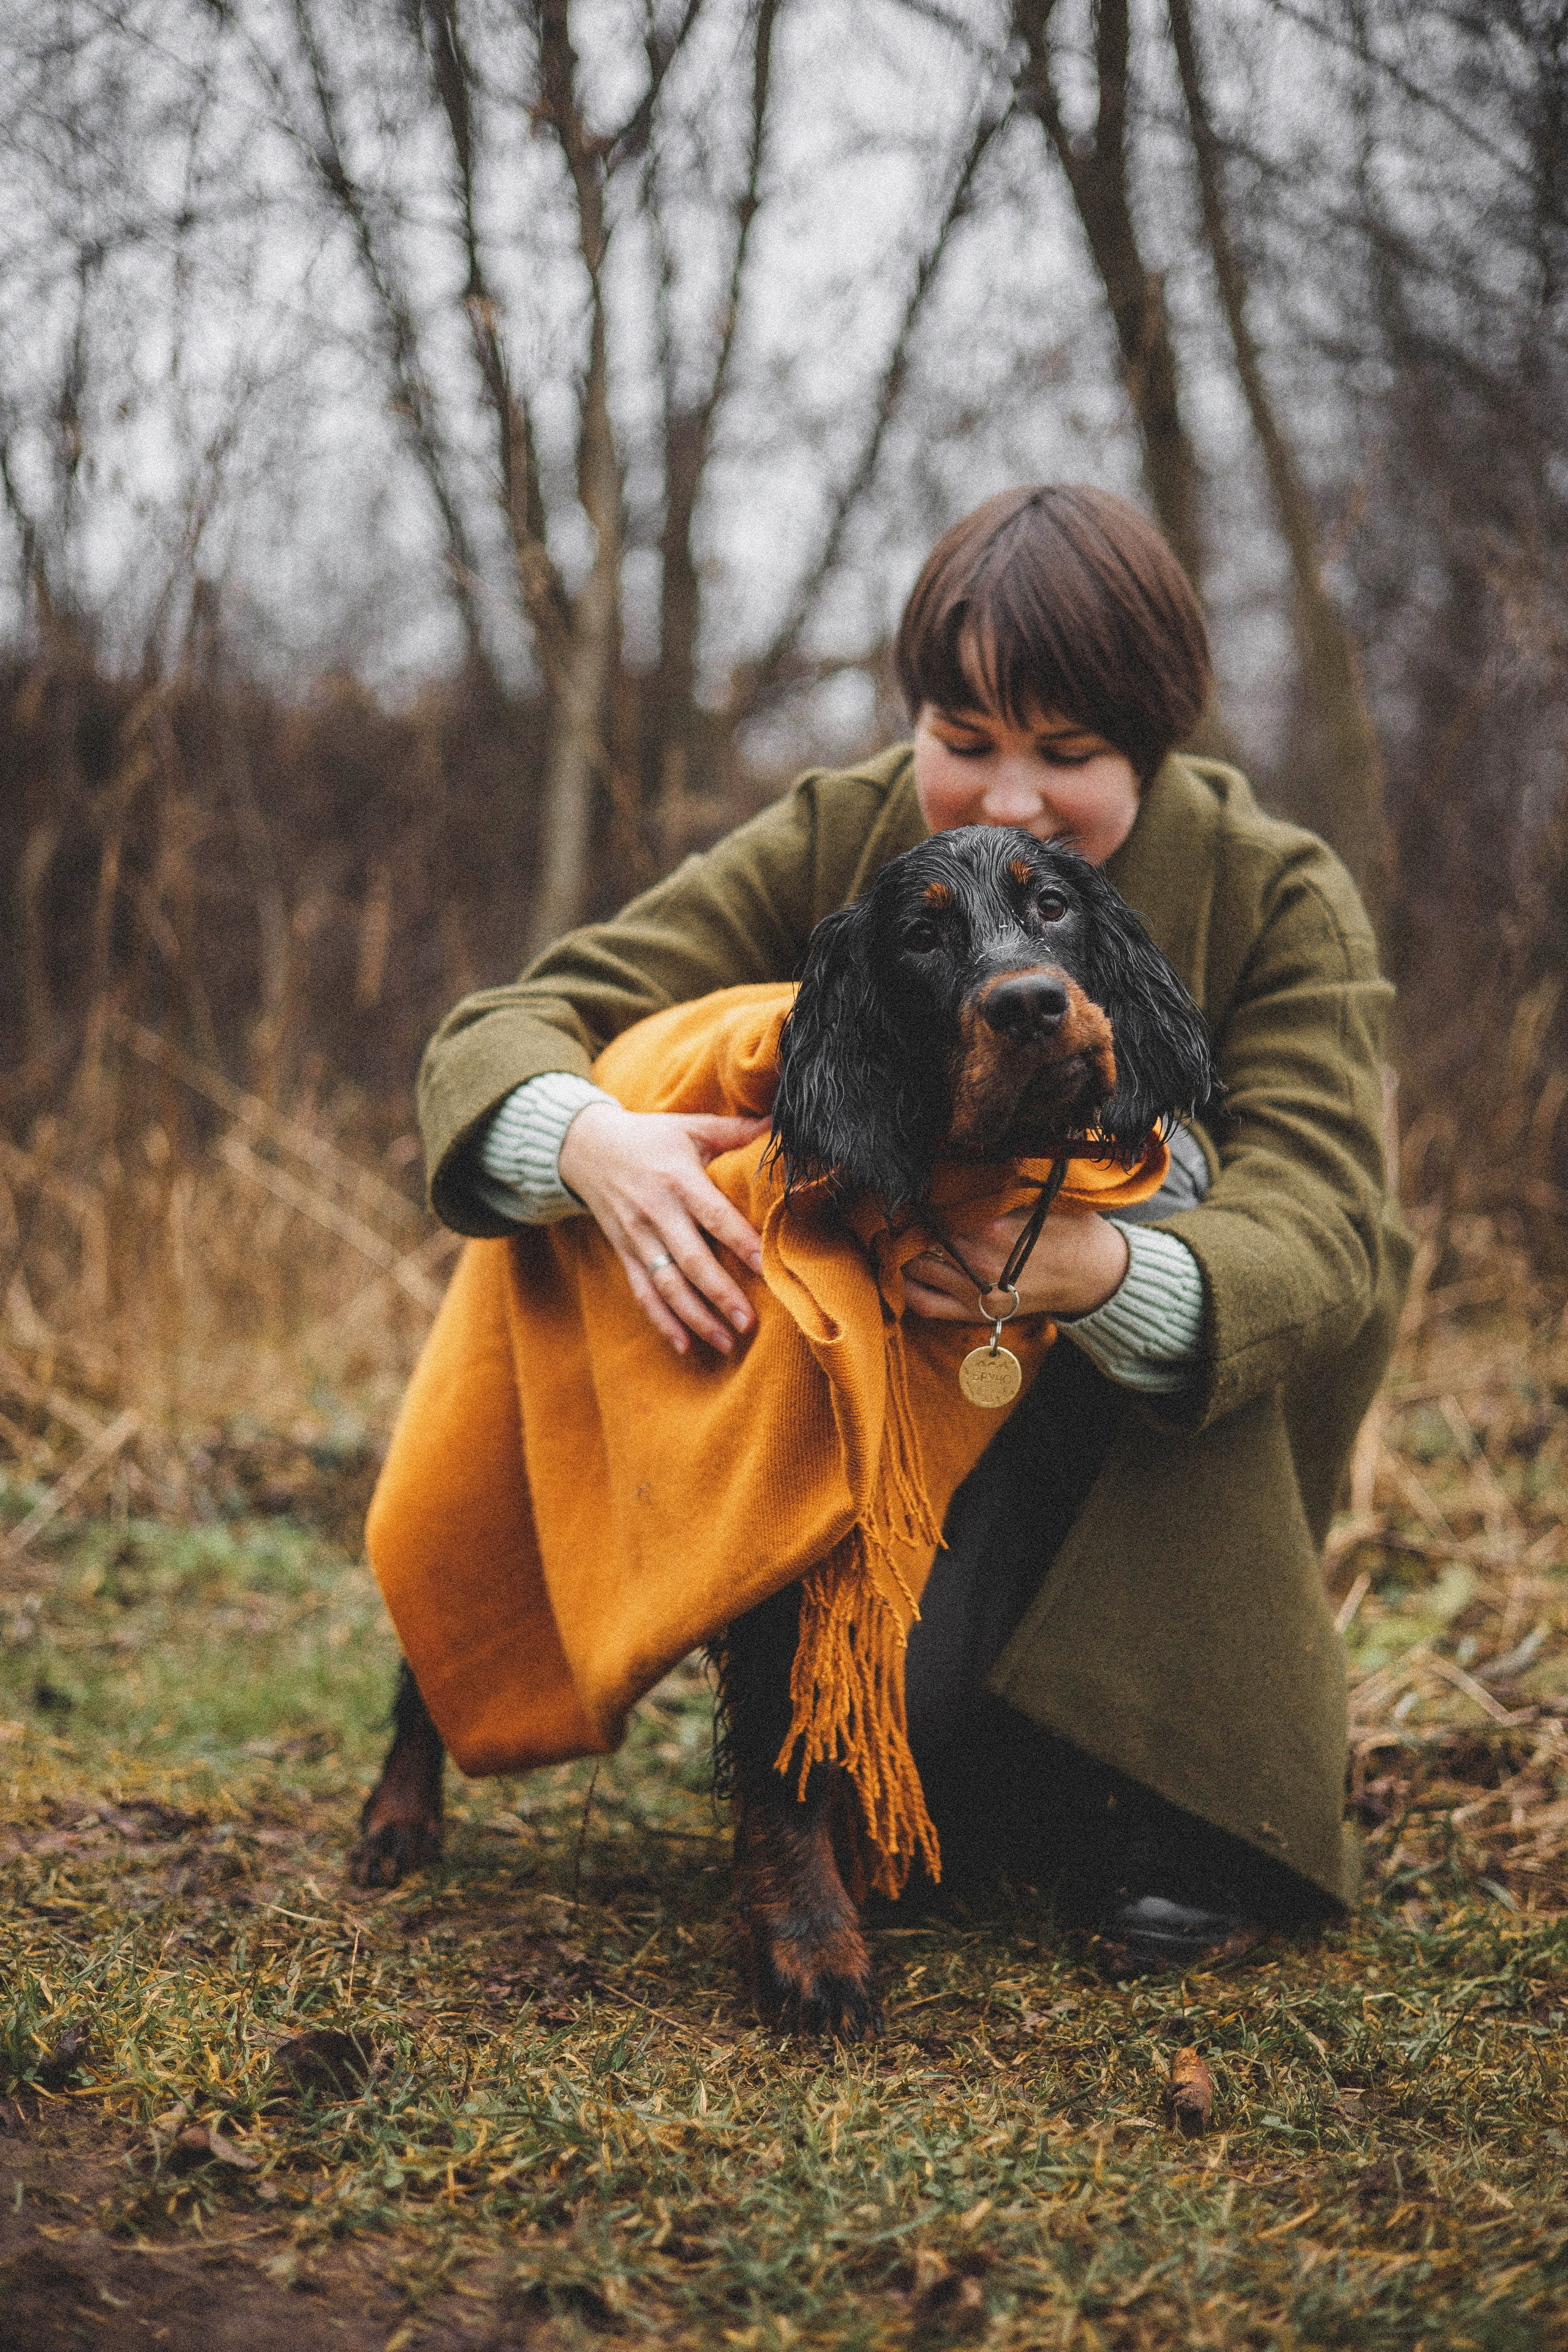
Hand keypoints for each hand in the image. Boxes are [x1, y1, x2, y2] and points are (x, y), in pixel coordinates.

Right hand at [557, 1100, 769, 1355]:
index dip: (739, 1242)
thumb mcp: (690, 1127)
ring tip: (726, 1342)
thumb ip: (735, 1130)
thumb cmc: (649, 1136)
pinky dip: (661, 1321)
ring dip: (696, 1317)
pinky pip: (643, 1292)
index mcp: (678, 1180)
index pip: (714, 1216)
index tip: (765, 1268)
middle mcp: (657, 1213)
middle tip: (749, 1322)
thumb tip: (781, 1122)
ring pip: (667, 1285)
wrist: (585, 1147)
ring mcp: (637, 1237)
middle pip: (691, 1260)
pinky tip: (683, 1345)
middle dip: (721, 1294)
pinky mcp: (624, 1252)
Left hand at [902, 1205, 1128, 1324]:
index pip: (935, 1206)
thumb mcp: (1042, 1197)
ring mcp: (974, 1292)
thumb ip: (1001, 1185)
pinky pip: (924, 1304)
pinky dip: (906, 1286)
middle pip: (920, 1235)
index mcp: (993, 1226)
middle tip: (891, 1205)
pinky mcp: (975, 1313)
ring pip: (914, 1267)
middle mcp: (978, 1261)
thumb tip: (962, 1163)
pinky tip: (903, 1268)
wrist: (1097, 1277)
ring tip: (895, 1231)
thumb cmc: (1072, 1231)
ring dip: (901, 1248)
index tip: (905, 1183)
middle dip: (905, 1219)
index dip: (917, 1194)